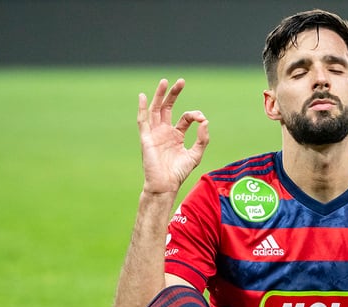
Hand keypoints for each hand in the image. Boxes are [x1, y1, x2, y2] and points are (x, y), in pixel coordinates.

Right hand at [137, 78, 209, 194]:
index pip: (185, 118)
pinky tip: (143, 96)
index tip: (202, 118)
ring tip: (164, 81)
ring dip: (159, 96)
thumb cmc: (178, 173)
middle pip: (168, 108)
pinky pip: (142, 121)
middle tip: (181, 81)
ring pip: (156, 110)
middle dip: (174, 94)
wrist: (165, 185)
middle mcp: (164, 132)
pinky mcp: (146, 138)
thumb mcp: (195, 155)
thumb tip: (205, 121)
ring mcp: (154, 134)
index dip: (194, 115)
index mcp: (176, 135)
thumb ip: (202, 139)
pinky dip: (142, 109)